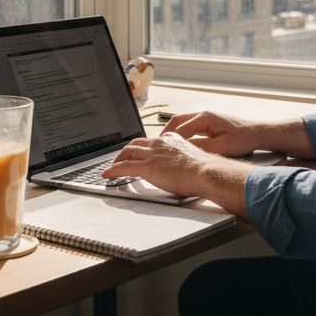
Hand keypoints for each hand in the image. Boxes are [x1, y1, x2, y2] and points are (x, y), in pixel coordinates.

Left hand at [102, 133, 250, 216]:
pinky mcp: (147, 167)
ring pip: (128, 152)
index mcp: (172, 140)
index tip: (138, 153)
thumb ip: (183, 160)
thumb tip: (183, 170)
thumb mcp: (193, 159)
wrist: (207, 173)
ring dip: (117, 160)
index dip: (141, 147)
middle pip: (135, 144)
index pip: (151, 141)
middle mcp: (160, 143)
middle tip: (120, 159)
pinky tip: (108, 175)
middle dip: (126, 151)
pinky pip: (124, 166)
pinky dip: (113, 170)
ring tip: (112, 167)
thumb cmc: (205, 171)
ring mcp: (153, 154)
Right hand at [159, 112, 262, 157]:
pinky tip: (179, 146)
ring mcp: (205, 118)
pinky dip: (181, 135)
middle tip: (154, 147)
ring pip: (181, 124)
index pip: (179, 130)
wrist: (257, 133)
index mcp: (204, 118)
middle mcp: (202, 115)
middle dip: (164, 134)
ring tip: (163, 147)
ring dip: (172, 134)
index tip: (159, 151)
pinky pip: (189, 127)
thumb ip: (201, 149)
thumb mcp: (221, 147)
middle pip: (176, 122)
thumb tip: (183, 153)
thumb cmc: (242, 139)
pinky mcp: (209, 123)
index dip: (168, 142)